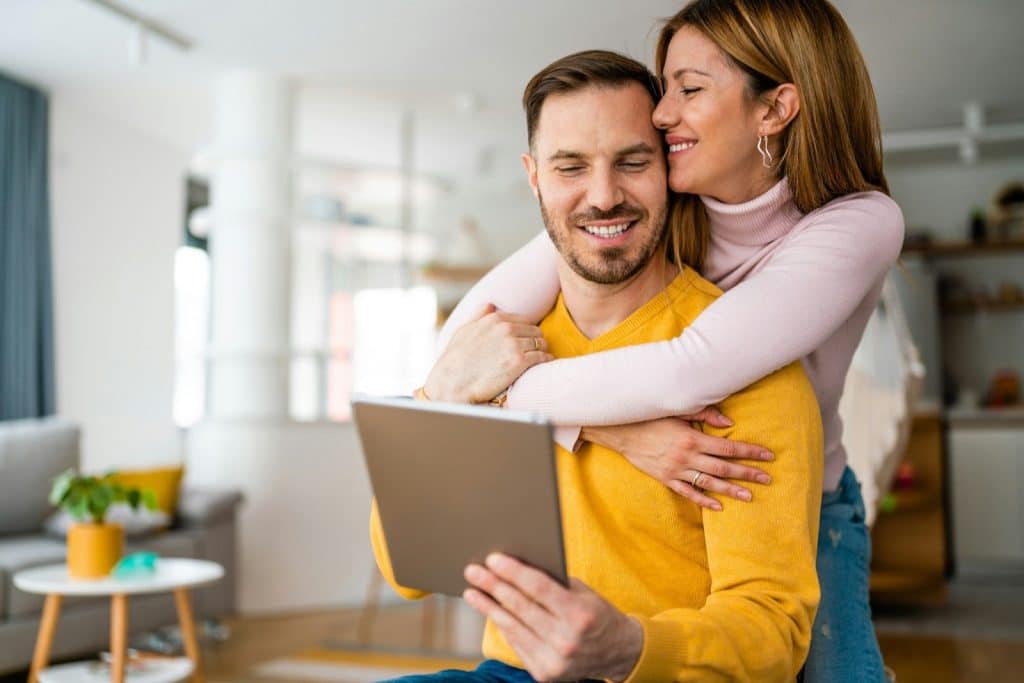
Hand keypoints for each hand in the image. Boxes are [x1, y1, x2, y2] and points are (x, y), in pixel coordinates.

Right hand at [425, 303, 552, 403]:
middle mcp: (506, 328)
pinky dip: (546, 360)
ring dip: (543, 350)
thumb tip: (490, 304)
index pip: (524, 320)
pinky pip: (542, 357)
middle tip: (537, 350)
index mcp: (494, 319)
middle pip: (535, 331)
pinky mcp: (519, 361)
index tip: (528, 340)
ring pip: (541, 343)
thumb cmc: (455, 360)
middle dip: (537, 340)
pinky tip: (545, 364)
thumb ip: (479, 316)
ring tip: (542, 358)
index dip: (527, 331)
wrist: (452, 383)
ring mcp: (514, 344)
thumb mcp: (463, 331)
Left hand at [463, 554, 642, 681]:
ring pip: (513, 627)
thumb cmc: (598, 614)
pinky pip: (517, 644)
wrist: (618, 653)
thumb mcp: (584, 593)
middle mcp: (567, 641)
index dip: (513, 572)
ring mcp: (555, 661)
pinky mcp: (545, 674)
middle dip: (493, 586)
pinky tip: (490, 611)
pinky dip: (502, 626)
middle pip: (520, 607)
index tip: (492, 559)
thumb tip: (516, 565)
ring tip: (472, 591)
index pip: (538, 588)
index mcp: (580, 616)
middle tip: (473, 570)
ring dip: (488, 607)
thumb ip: (554, 583)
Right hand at [582, 411, 772, 510]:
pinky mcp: (666, 478)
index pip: (728, 448)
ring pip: (709, 483)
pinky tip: (718, 506)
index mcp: (692, 438)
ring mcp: (676, 470)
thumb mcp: (677, 411)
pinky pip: (688, 492)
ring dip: (731, 490)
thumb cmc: (650, 417)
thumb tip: (729, 423)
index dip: (749, 452)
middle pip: (723, 467)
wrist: (622, 431)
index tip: (767, 456)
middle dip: (747, 473)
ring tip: (749, 496)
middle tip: (767, 479)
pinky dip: (703, 500)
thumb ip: (704, 414)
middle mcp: (687, 457)